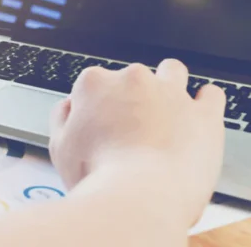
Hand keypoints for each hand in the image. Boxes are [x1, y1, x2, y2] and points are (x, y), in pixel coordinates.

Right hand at [49, 60, 225, 226]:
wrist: (137, 198)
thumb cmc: (95, 176)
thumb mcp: (58, 147)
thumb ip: (61, 118)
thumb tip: (69, 106)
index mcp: (94, 84)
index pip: (94, 83)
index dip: (95, 106)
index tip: (99, 126)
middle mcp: (132, 79)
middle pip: (130, 79)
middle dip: (130, 98)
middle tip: (128, 131)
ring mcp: (170, 93)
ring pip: (171, 72)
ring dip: (167, 86)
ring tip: (163, 113)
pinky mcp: (202, 113)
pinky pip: (211, 94)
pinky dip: (204, 102)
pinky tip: (195, 115)